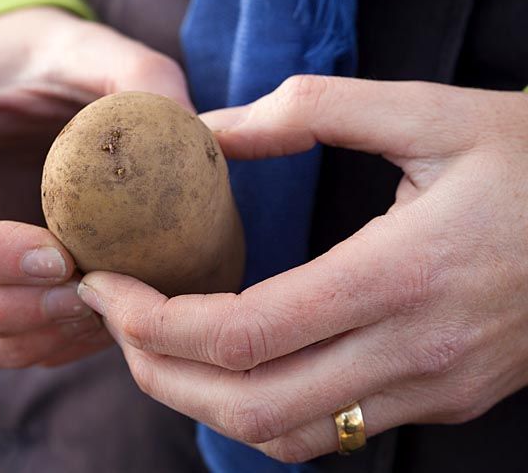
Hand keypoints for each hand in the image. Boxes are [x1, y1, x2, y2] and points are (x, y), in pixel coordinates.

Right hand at [0, 7, 192, 367]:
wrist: (5, 82)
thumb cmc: (43, 64)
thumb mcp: (92, 50)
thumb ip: (140, 77)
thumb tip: (199, 136)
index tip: (64, 262)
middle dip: (3, 311)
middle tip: (90, 302)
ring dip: (10, 342)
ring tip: (91, 321)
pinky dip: (11, 350)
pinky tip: (75, 329)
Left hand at [77, 76, 527, 460]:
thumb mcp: (430, 112)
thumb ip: (311, 112)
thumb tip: (212, 131)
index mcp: (399, 275)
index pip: (241, 335)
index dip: (152, 321)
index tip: (107, 285)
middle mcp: (412, 352)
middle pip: (246, 406)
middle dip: (155, 372)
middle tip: (113, 319)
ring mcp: (431, 390)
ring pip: (285, 437)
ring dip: (203, 403)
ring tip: (157, 346)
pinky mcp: (442, 401)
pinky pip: (330, 435)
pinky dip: (261, 412)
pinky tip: (236, 367)